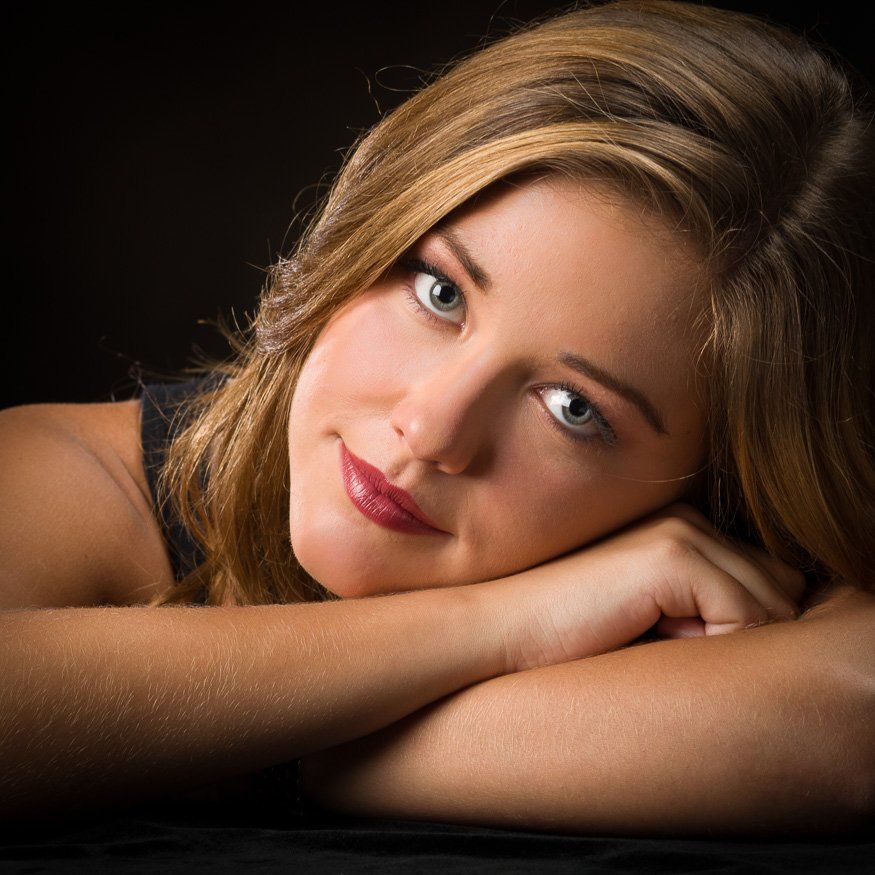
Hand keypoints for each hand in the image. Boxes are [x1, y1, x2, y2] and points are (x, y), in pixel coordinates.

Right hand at [478, 501, 805, 672]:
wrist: (500, 628)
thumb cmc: (565, 633)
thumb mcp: (646, 615)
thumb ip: (699, 607)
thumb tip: (765, 632)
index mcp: (680, 525)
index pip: (766, 579)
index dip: (742, 625)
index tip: (683, 642)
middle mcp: (687, 517)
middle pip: (781, 589)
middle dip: (748, 631)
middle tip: (677, 645)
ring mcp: (680, 532)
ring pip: (774, 605)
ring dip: (733, 642)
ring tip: (665, 643)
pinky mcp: (670, 557)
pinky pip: (748, 617)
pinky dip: (719, 648)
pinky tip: (657, 641)